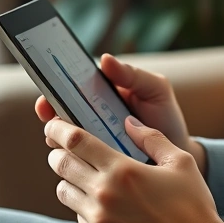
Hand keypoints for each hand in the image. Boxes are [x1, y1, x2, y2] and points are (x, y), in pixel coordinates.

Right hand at [35, 53, 207, 175]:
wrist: (176, 152)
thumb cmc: (165, 116)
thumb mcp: (155, 90)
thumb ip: (132, 75)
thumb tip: (105, 59)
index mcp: (100, 95)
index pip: (69, 89)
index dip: (54, 92)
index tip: (47, 99)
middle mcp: (90, 117)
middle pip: (59, 116)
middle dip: (51, 118)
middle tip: (53, 121)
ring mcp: (91, 141)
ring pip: (63, 140)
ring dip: (61, 141)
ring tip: (72, 143)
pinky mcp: (95, 162)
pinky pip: (76, 161)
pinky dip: (74, 161)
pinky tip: (82, 162)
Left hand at [45, 115, 223, 222]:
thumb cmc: (193, 207)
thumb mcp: (181, 163)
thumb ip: (152, 139)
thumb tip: (130, 123)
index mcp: (123, 171)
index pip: (77, 142)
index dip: (59, 130)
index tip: (54, 126)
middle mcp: (104, 195)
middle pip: (61, 165)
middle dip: (58, 154)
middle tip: (66, 151)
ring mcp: (98, 222)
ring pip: (64, 192)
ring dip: (70, 181)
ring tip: (86, 179)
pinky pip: (79, 218)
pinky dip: (85, 208)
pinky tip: (107, 208)